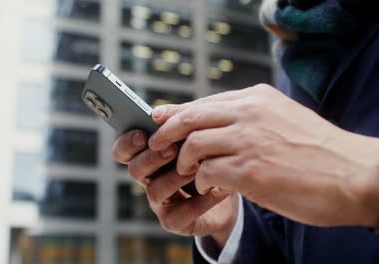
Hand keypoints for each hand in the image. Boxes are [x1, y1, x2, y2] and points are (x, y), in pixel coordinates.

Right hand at [113, 130, 238, 246]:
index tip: (141, 134)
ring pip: (155, 191)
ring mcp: (161, 201)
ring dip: (175, 178)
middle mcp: (149, 178)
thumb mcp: (196, 136)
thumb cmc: (208, 156)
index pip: (123, 151)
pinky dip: (200, 202)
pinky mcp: (175, 221)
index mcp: (148, 155)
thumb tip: (156, 113)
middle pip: (135, 170)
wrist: (232, 187)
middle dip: (152, 158)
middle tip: (173, 149)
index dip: (127, 143)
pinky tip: (217, 190)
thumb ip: (177, 123)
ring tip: (198, 168)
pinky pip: (179, 215)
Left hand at [148, 84, 378, 227]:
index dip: (177, 113)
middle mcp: (250, 113)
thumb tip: (214, 123)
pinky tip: (209, 187)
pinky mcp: (249, 170)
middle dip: (166, 132)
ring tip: (188, 172)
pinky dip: (201, 181)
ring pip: (193, 144)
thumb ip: (250, 116)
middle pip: (190, 116)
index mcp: (257, 98)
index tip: (160, 122)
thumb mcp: (283, 118)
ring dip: (185, 160)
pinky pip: (206, 172)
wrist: (356, 175)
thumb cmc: (319, 152)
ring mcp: (248, 141)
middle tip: (156, 146)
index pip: (204, 101)